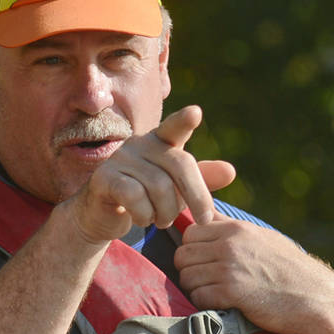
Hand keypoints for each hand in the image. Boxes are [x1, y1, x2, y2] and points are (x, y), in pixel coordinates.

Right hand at [66, 105, 237, 243]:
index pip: (174, 127)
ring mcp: (120, 158)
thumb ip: (201, 180)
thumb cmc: (145, 198)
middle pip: (179, 166)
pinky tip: (143, 220)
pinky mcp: (104, 177)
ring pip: (159, 187)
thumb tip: (231, 171)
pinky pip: (135, 198)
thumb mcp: (177, 190)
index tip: (195, 113)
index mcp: (160, 142)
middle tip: (203, 220)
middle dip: (197, 196)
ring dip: (167, 213)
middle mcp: (140, 144)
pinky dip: (145, 216)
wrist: (102, 216)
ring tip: (163, 220)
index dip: (184, 121)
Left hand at [174, 218, 333, 333]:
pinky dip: (205, 304)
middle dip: (190, 269)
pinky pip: (198, 296)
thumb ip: (233, 228)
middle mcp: (230, 245)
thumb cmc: (289, 269)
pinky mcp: (231, 292)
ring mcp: (229, 268)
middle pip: (183, 254)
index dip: (193, 249)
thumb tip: (208, 215)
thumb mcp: (263, 238)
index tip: (204, 262)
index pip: (191, 231)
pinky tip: (221, 305)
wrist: (314, 298)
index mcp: (237, 229)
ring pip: (187, 277)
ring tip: (214, 294)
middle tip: (205, 281)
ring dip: (196, 288)